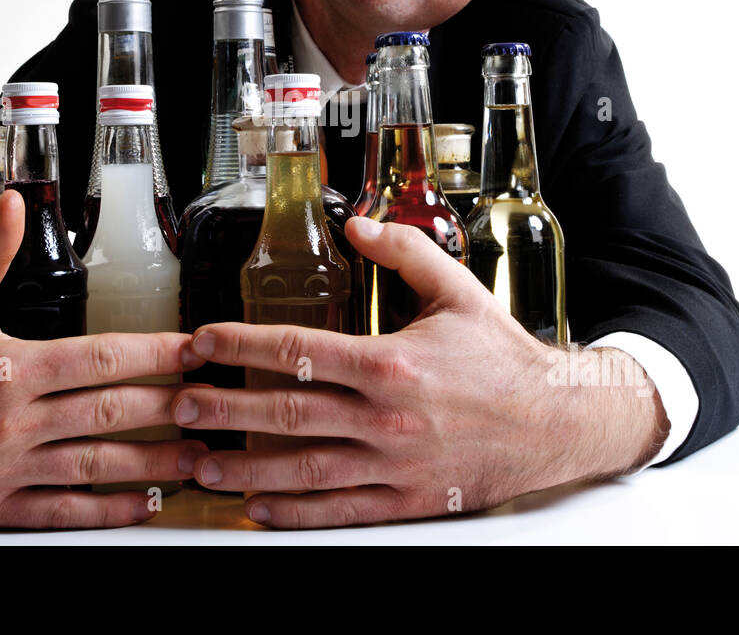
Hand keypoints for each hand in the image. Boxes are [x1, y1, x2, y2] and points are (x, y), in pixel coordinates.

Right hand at [0, 189, 206, 527]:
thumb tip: (15, 200)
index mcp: (8, 366)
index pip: (100, 358)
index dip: (156, 354)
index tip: (196, 351)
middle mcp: (10, 420)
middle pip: (109, 411)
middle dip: (170, 407)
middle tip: (214, 403)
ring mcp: (4, 468)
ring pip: (96, 465)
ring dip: (156, 462)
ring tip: (199, 455)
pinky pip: (62, 510)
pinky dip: (109, 509)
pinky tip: (146, 502)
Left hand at [170, 215, 668, 528]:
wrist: (558, 421)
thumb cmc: (504, 358)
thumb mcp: (457, 291)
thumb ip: (404, 252)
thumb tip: (356, 224)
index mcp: (391, 364)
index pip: (300, 351)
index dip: (243, 345)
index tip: (203, 342)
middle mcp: (386, 419)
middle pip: (288, 414)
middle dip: (225, 409)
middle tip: (179, 406)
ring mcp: (394, 466)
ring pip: (305, 470)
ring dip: (246, 468)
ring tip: (201, 463)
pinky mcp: (407, 501)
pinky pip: (341, 512)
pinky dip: (296, 514)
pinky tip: (259, 509)